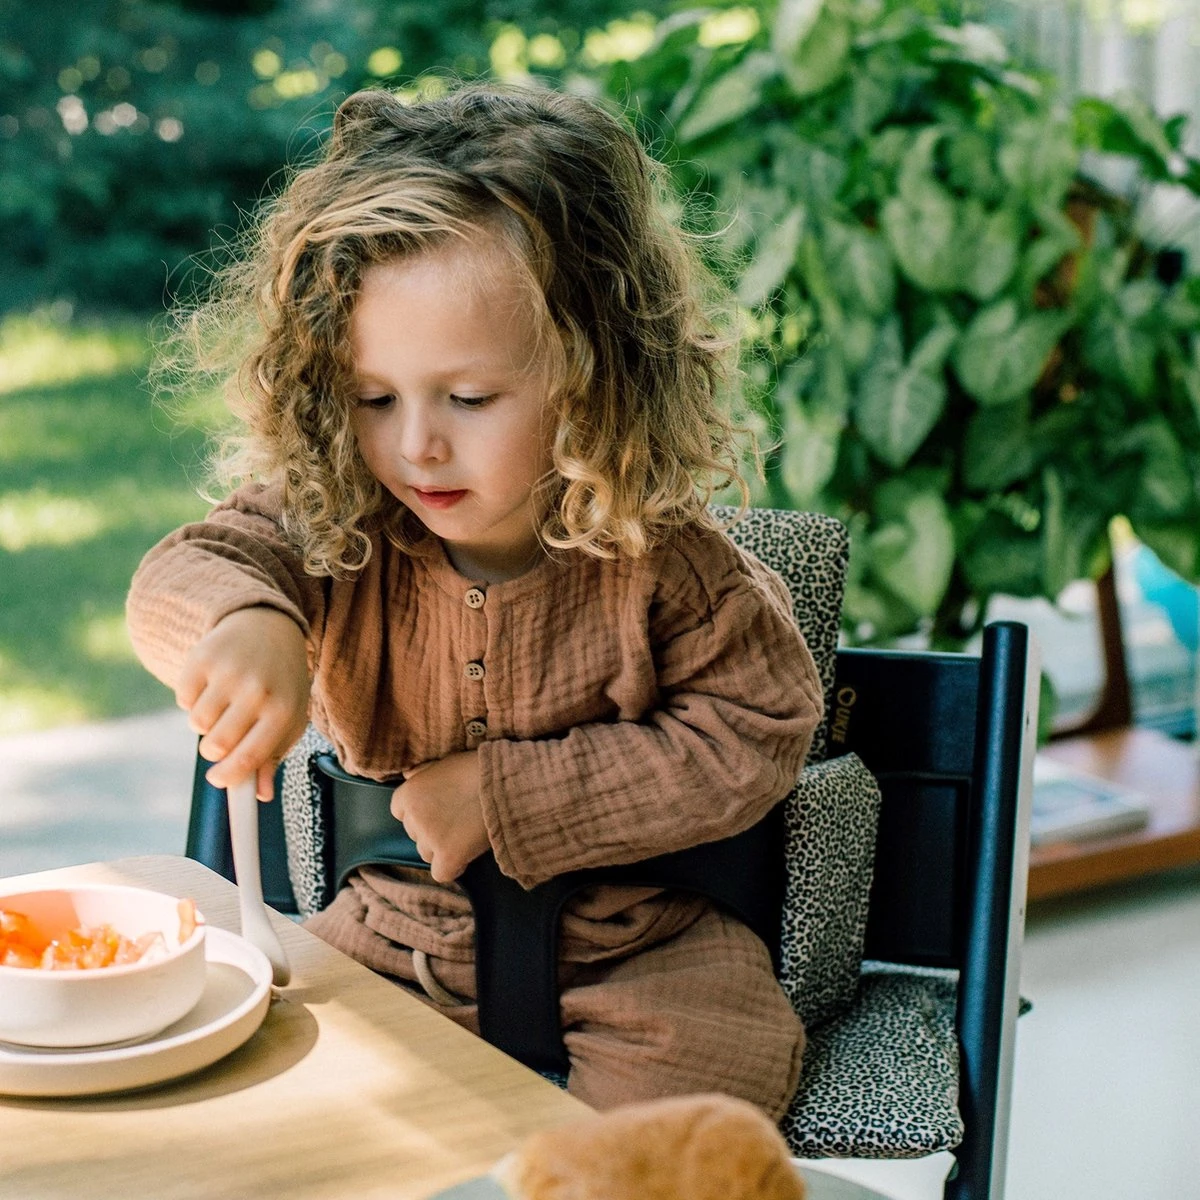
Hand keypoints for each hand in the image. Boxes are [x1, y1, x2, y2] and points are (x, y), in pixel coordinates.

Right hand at [176, 607, 310, 799]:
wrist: (269, 626)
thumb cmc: (280, 682)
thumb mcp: (288, 717)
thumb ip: (272, 757)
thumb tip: (260, 795)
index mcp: (283, 711)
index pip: (249, 757)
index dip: (228, 776)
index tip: (217, 780)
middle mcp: (258, 691)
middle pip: (217, 745)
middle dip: (214, 750)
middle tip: (221, 739)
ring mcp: (229, 672)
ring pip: (197, 723)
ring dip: (204, 722)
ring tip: (222, 705)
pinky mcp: (204, 657)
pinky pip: (183, 698)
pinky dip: (191, 699)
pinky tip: (212, 685)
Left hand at [391, 751, 486, 882]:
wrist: (503, 784)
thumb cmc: (476, 769)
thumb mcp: (444, 763)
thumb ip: (423, 773)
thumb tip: (407, 776)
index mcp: (408, 793)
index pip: (400, 812)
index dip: (420, 812)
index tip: (440, 809)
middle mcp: (413, 818)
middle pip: (415, 834)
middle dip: (432, 830)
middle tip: (457, 820)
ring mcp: (429, 839)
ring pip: (426, 853)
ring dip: (442, 848)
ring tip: (465, 835)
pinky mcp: (448, 856)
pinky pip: (441, 873)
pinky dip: (453, 867)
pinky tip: (467, 855)